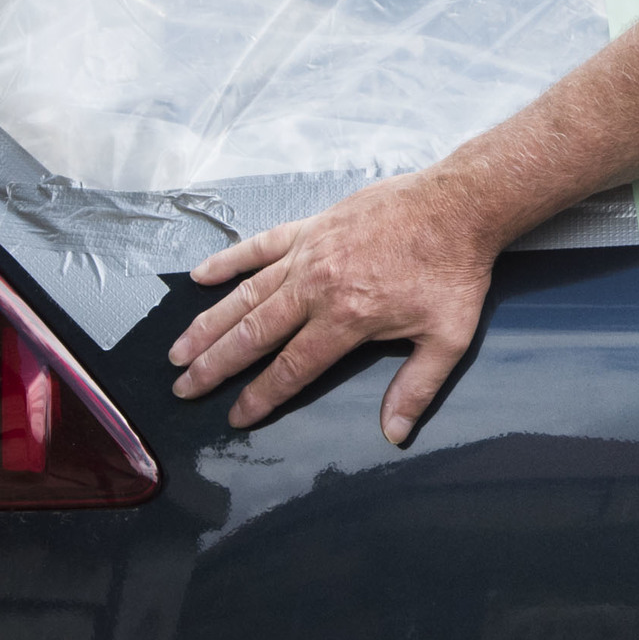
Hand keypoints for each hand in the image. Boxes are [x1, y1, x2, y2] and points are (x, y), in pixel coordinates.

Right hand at [167, 166, 496, 444]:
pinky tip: (200, 277)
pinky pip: (260, 246)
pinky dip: (228, 261)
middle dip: (215, 366)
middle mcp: (317, 287)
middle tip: (183, 387)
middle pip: (254, 334)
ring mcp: (309, 253)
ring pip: (246, 295)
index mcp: (347, 319)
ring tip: (179, 350)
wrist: (460, 204)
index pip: (291, 368)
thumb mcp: (447, 338)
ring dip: (210, 324)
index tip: (235, 417)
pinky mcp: (312, 226)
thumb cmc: (455, 271)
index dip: (261, 396)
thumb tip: (394, 435)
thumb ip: (416, 388)